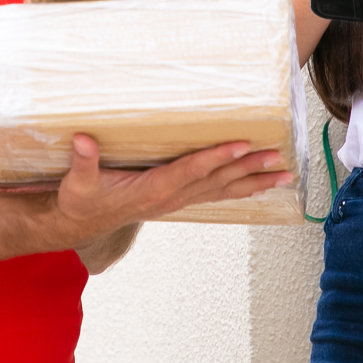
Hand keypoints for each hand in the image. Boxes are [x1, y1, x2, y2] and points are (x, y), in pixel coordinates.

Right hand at [43, 134, 290, 249]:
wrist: (79, 223)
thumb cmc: (80, 200)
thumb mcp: (78, 182)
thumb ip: (83, 160)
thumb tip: (82, 139)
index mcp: (151, 190)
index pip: (189, 170)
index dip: (215, 157)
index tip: (240, 145)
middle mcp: (170, 197)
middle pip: (216, 181)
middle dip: (248, 169)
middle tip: (278, 157)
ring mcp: (176, 201)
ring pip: (222, 190)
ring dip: (253, 181)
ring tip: (284, 174)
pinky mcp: (176, 200)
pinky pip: (215, 194)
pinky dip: (239, 187)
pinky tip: (258, 183)